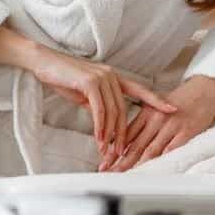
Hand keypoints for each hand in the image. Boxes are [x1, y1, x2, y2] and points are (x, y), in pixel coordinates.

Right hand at [31, 47, 176, 161]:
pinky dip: (100, 126)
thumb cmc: (61, 76)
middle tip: (121, 152)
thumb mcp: (84, 92)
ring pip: (112, 112)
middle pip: (123, 109)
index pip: (139, 89)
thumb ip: (97, 103)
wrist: (42, 61)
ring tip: (108, 150)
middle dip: (123, 133)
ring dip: (111, 134)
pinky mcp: (90, 82)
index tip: (172, 110)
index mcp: (113, 76)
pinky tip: (99, 138)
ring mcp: (101, 77)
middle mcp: (111, 75)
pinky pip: (99, 110)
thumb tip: (104, 120)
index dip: (156, 100)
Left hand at [103, 76, 214, 171]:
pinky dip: (160, 161)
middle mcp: (156, 119)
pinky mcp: (186, 132)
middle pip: (134, 144)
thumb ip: (143, 121)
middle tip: (105, 169)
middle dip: (118, 159)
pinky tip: (150, 170)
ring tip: (122, 174)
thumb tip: (127, 138)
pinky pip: (170, 150)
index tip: (103, 159)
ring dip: (135, 164)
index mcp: (146, 112)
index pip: (126, 133)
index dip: (114, 148)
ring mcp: (171, 126)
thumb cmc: (180, 100)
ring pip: (149, 150)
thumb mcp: (156, 106)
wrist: (204, 90)